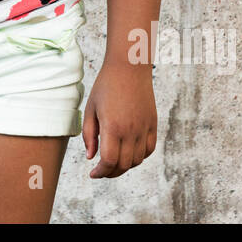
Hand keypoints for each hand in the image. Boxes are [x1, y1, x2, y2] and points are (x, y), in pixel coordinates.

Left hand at [81, 56, 156, 178]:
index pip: (109, 161)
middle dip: (110, 172)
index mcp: (112, 126)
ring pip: (137, 160)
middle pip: (123, 164)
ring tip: (113, 162)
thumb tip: (91, 157)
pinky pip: (149, 149)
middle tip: (101, 171)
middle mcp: (131, 130)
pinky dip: (139, 157)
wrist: (129, 67)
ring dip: (125, 166)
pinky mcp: (153, 124)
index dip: (101, 172)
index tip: (93, 174)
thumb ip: (89, 135)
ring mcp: (144, 128)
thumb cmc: (106, 86)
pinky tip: (129, 153)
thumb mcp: (90, 108)